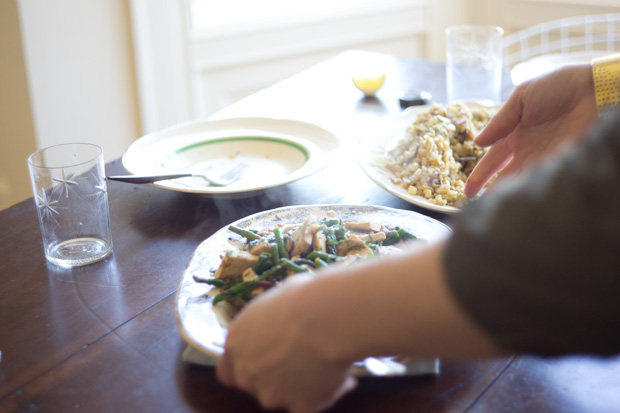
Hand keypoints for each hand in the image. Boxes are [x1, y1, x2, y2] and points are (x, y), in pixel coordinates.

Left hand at [216, 275, 357, 412]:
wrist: (328, 317)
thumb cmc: (302, 297)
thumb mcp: (274, 301)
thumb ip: (268, 322)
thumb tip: (281, 317)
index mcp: (236, 344)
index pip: (228, 371)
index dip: (246, 366)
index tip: (263, 359)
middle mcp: (247, 374)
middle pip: (254, 385)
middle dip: (273, 376)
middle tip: (299, 359)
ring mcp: (272, 394)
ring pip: (284, 396)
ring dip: (301, 385)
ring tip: (327, 363)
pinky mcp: (301, 406)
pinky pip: (313, 403)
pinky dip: (328, 393)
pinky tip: (345, 377)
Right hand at [465, 64, 597, 196]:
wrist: (597, 90)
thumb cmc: (561, 87)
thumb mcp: (522, 98)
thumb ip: (500, 121)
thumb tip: (477, 142)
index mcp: (516, 135)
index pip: (493, 160)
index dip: (480, 175)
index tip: (467, 190)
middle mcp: (529, 151)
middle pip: (505, 176)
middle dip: (490, 192)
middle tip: (475, 206)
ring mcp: (546, 160)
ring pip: (522, 182)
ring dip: (508, 195)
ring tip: (492, 209)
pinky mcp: (562, 166)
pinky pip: (542, 182)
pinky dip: (529, 191)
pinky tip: (516, 200)